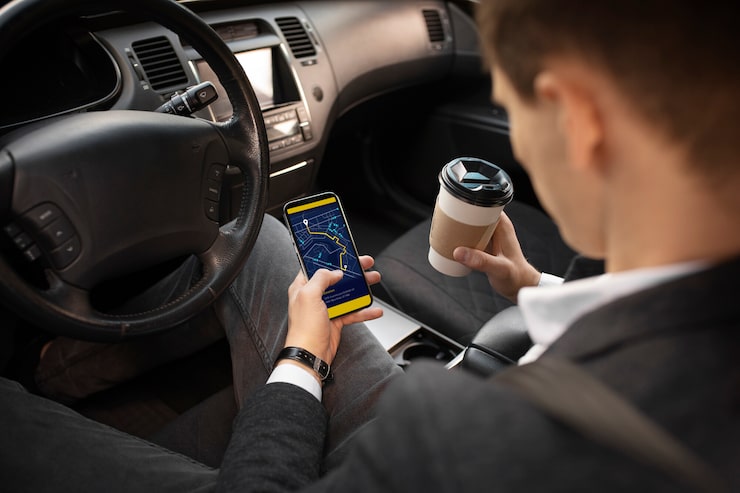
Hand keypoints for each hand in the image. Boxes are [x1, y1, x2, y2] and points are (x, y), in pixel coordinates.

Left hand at [283, 255, 382, 369]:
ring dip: (362, 287)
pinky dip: (364, 310)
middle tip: (366, 264)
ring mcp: (326, 308)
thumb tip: (333, 272)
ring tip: (374, 280)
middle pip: (336, 278)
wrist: (311, 355)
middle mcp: (314, 296)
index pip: (317, 266)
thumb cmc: (304, 329)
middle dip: (353, 271)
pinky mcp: (336, 320)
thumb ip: (321, 279)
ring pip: (347, 293)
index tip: (343, 253)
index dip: (330, 259)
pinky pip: (353, 312)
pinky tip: (375, 309)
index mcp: (302, 287)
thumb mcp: (309, 296)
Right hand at [452, 212, 540, 302]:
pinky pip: (469, 234)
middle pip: (474, 212)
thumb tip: (458, 252)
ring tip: (444, 227)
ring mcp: (489, 235)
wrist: (519, 286)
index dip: (470, 201)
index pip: (485, 204)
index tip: (455, 204)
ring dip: (458, 224)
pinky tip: (450, 240)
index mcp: (502, 225)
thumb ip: (481, 261)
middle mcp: (495, 226)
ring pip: (470, 223)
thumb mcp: (499, 268)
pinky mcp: (483, 244)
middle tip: (444, 218)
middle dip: (459, 213)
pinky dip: (460, 235)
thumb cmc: (516, 276)